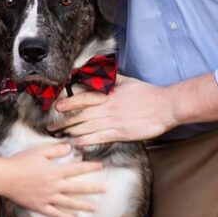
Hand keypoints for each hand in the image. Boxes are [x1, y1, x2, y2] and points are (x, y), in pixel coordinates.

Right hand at [0, 143, 104, 216]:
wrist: (5, 177)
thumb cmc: (20, 162)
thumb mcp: (38, 151)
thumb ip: (55, 150)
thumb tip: (69, 148)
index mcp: (55, 171)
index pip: (77, 169)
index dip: (90, 167)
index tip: (101, 167)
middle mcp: (54, 185)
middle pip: (77, 187)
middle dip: (92, 188)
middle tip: (105, 190)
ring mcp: (48, 197)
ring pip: (69, 202)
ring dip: (82, 204)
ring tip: (94, 208)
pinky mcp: (40, 206)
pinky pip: (55, 213)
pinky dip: (64, 216)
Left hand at [53, 76, 177, 144]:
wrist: (165, 106)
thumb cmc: (148, 93)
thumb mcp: (128, 81)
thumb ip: (112, 79)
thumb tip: (102, 73)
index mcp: (109, 95)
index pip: (84, 98)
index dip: (69, 103)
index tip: (57, 106)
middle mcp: (108, 108)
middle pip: (81, 115)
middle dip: (64, 121)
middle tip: (52, 126)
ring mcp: (114, 122)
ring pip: (87, 127)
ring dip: (71, 132)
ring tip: (59, 135)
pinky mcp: (120, 133)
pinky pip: (99, 137)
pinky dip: (86, 140)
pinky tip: (76, 142)